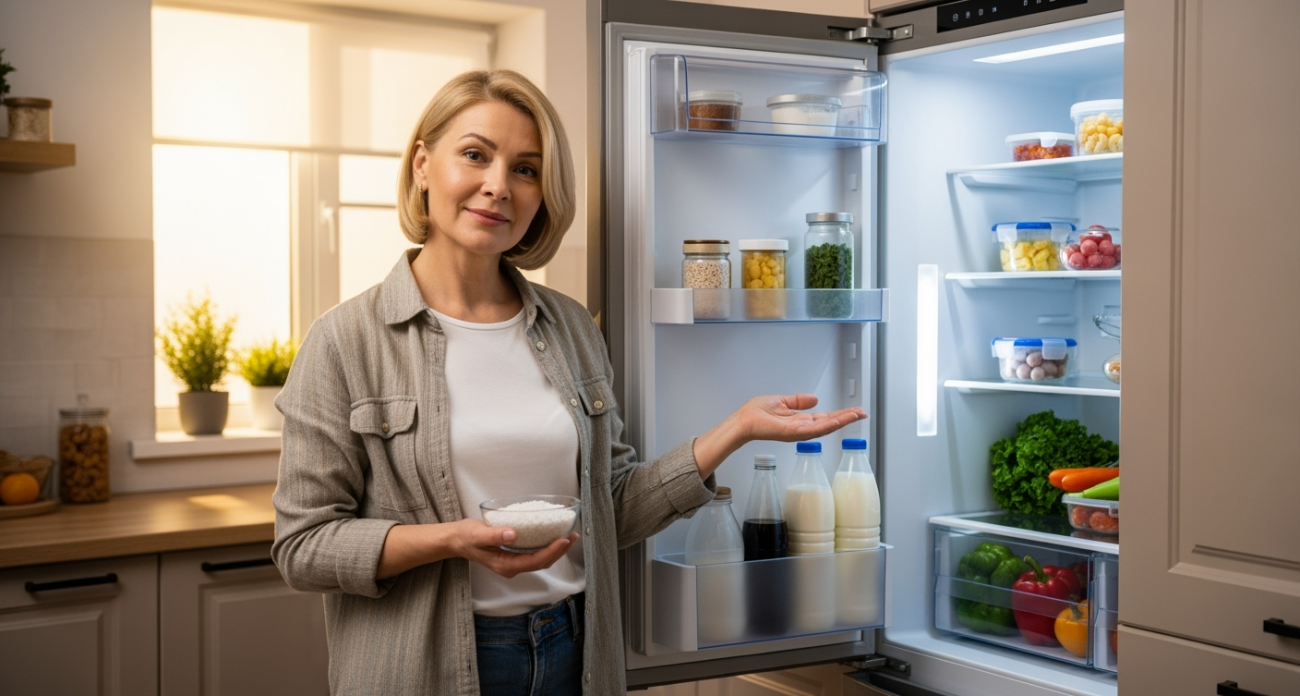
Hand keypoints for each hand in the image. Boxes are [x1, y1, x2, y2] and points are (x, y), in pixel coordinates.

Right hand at [450, 519, 578, 579]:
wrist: (457, 540)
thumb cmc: (466, 537)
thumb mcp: (478, 534)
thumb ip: (494, 535)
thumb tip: (513, 534)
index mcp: (505, 565)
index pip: (534, 561)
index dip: (551, 551)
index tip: (563, 539)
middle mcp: (512, 567)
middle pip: (542, 562)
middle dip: (559, 551)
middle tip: (573, 536)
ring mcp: (513, 562)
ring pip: (540, 560)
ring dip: (556, 549)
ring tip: (569, 536)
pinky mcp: (514, 555)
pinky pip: (535, 554)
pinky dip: (547, 546)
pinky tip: (554, 536)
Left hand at [733, 394, 866, 442]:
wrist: (742, 421)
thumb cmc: (756, 413)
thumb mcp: (782, 402)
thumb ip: (798, 401)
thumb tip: (815, 398)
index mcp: (800, 421)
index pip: (826, 418)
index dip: (841, 415)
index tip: (855, 411)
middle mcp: (802, 428)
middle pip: (829, 423)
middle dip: (847, 418)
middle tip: (863, 413)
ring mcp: (798, 432)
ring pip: (825, 427)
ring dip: (841, 421)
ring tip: (856, 415)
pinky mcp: (791, 433)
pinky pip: (811, 430)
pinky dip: (825, 425)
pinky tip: (836, 420)